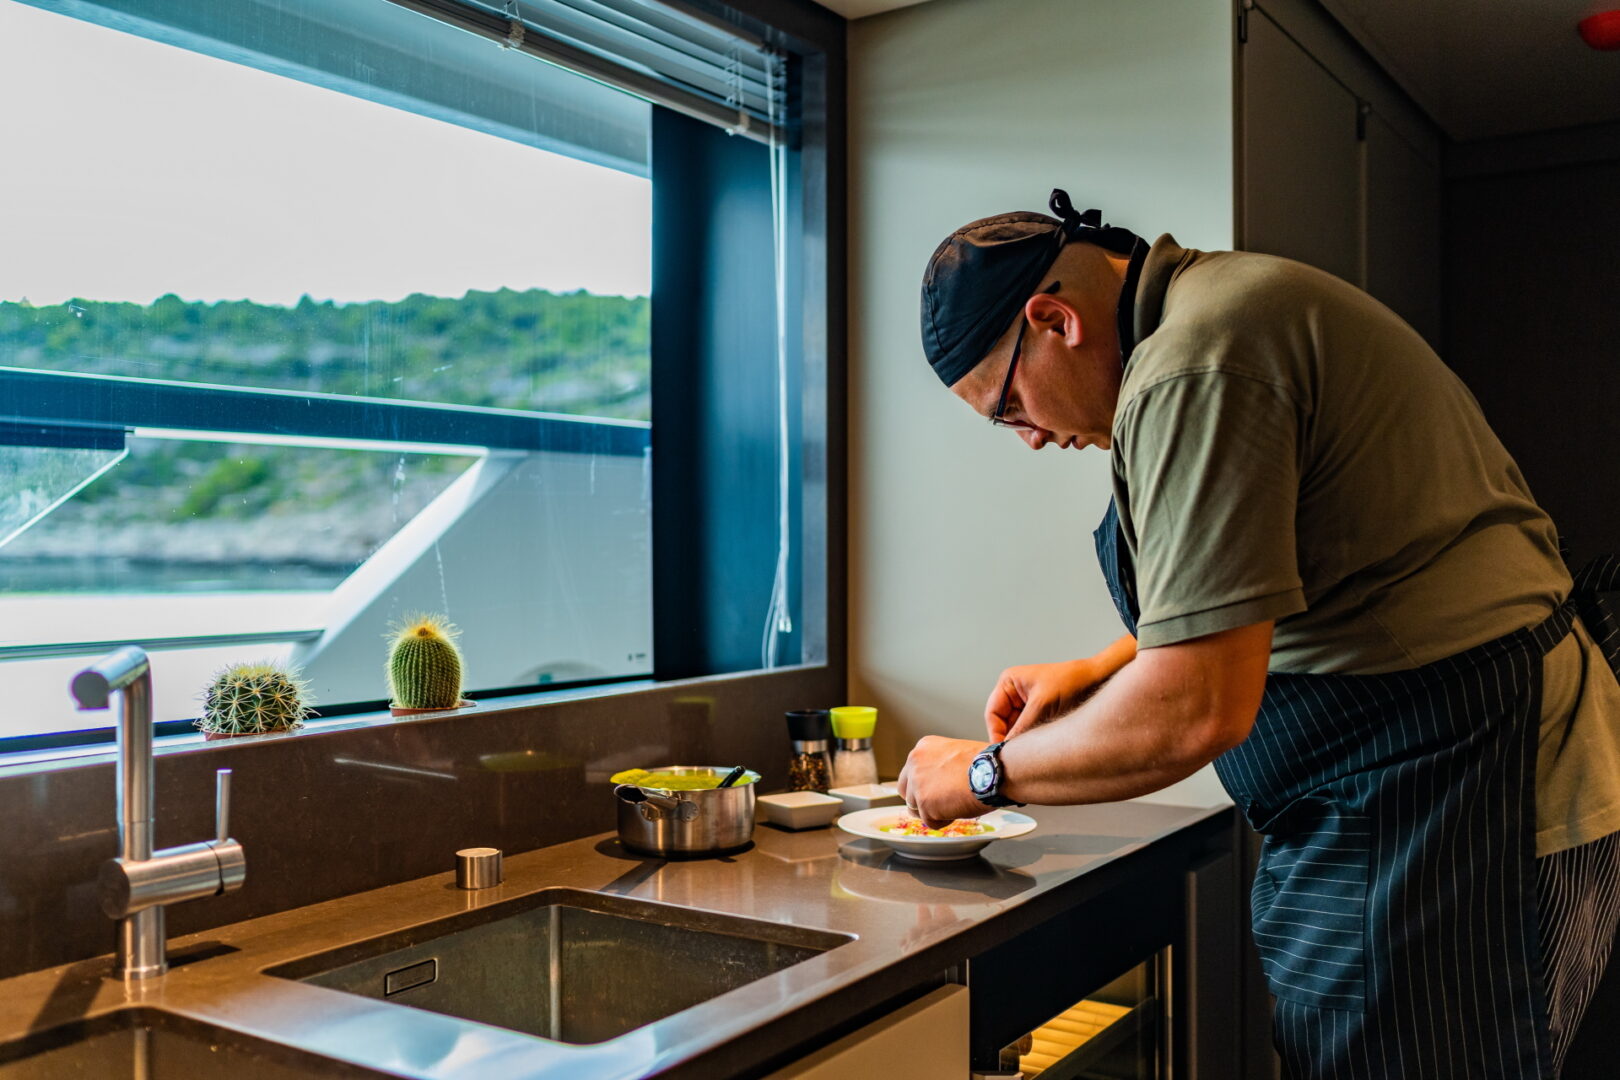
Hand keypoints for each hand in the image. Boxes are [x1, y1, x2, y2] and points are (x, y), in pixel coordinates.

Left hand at [896, 735, 988, 828]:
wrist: (992, 771)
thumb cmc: (985, 763)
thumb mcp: (956, 753)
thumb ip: (940, 765)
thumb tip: (939, 783)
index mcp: (923, 748)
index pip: (911, 773)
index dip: (925, 785)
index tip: (937, 790)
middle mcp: (915, 763)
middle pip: (906, 791)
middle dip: (921, 800)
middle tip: (941, 804)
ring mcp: (918, 784)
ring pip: (915, 809)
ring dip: (933, 812)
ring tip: (955, 805)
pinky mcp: (924, 804)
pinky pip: (930, 822)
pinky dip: (944, 821)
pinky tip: (958, 810)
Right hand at [985, 659, 1107, 741]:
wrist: (1098, 679)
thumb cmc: (1071, 681)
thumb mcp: (1042, 705)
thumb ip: (1021, 728)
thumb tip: (1007, 749)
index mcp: (1009, 682)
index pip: (992, 714)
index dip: (996, 734)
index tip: (1003, 752)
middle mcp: (1014, 692)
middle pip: (1002, 723)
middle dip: (1010, 738)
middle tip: (1017, 755)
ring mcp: (1026, 703)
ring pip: (1015, 729)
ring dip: (1022, 739)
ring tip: (1032, 749)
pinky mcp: (1038, 712)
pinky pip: (1028, 729)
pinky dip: (1032, 738)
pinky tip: (1040, 744)